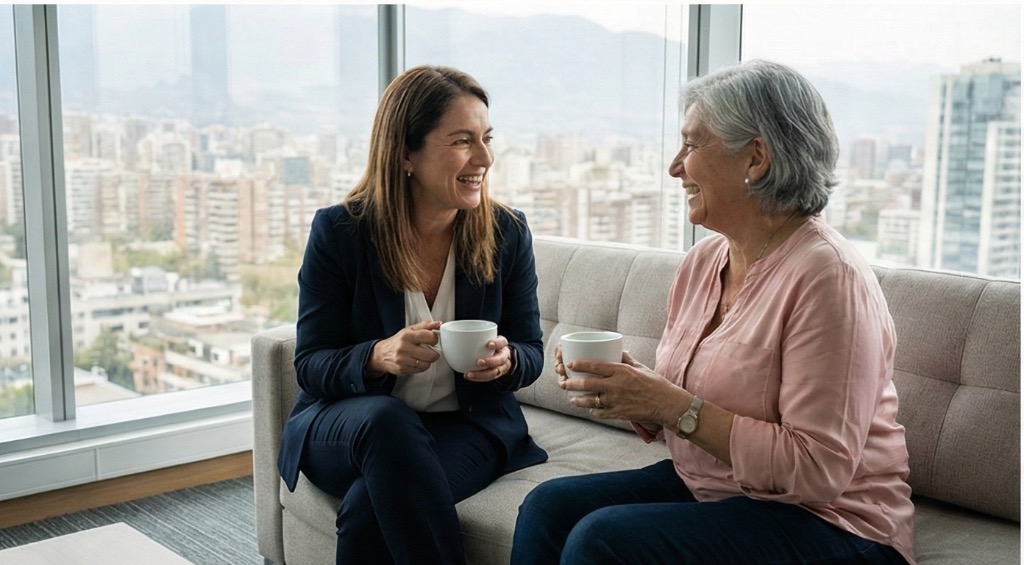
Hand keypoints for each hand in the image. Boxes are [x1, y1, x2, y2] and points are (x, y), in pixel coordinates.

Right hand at [368, 320, 441, 376]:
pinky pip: (420, 370)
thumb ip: (425, 326)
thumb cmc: (397, 341)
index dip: (435, 339)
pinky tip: (417, 361)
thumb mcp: (409, 330)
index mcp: (407, 335)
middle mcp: (404, 347)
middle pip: (431, 354)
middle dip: (434, 353)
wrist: (381, 354)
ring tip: (423, 356)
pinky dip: (421, 367)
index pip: (430, 337)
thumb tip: (438, 323)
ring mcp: (403, 359)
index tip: (433, 340)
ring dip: (428, 361)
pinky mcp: (403, 369)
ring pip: (426, 364)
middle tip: (431, 351)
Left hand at [463, 335, 513, 381]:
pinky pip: (488, 378)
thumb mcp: (488, 338)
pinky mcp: (496, 374)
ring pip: (495, 372)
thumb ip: (475, 336)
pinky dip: (478, 378)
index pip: (502, 342)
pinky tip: (469, 376)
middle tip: (479, 362)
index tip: (489, 344)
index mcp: (502, 344)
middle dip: (490, 361)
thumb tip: (451, 333)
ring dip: (482, 374)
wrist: (501, 356)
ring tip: (469, 374)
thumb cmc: (490, 345)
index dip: (497, 343)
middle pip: (501, 359)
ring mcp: (501, 366)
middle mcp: (503, 355)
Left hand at [560, 351, 685, 425]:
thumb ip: (626, 359)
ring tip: (572, 398)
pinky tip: (589, 409)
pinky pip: (600, 413)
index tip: (570, 364)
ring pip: (590, 401)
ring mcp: (616, 401)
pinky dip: (593, 411)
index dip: (580, 364)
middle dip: (572, 384)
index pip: (595, 366)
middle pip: (587, 384)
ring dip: (577, 400)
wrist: (667, 404)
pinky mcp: (618, 414)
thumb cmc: (655, 384)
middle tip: (564, 382)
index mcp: (621, 372)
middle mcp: (616, 386)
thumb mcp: (640, 367)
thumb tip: (618, 351)